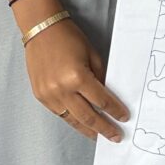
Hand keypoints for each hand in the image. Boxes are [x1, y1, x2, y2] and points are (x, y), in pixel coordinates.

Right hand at [24, 16, 129, 140]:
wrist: (41, 28)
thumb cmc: (69, 37)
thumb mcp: (91, 55)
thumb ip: (100, 77)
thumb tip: (107, 98)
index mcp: (77, 77)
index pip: (102, 101)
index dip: (115, 111)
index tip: (124, 118)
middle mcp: (62, 90)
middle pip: (88, 117)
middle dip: (104, 128)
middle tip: (116, 137)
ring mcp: (49, 95)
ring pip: (72, 120)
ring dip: (88, 130)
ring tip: (99, 136)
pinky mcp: (40, 96)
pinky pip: (60, 114)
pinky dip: (72, 120)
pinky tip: (81, 124)